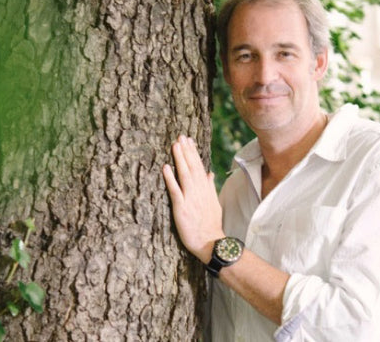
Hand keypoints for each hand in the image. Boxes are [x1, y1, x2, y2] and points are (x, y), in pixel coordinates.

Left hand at [162, 135, 224, 263]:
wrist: (211, 242)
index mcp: (206, 189)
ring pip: (185, 174)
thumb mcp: (214, 203)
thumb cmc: (211, 225)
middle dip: (186, 151)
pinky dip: (170, 178)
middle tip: (180, 136)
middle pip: (192, 167)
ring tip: (175, 145)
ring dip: (180, 159)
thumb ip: (210, 187)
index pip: (199, 166)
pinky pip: (175, 190)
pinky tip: (165, 167)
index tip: (188, 140)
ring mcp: (190, 199)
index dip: (193, 152)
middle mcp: (199, 191)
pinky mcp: (181, 208)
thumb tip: (209, 172)